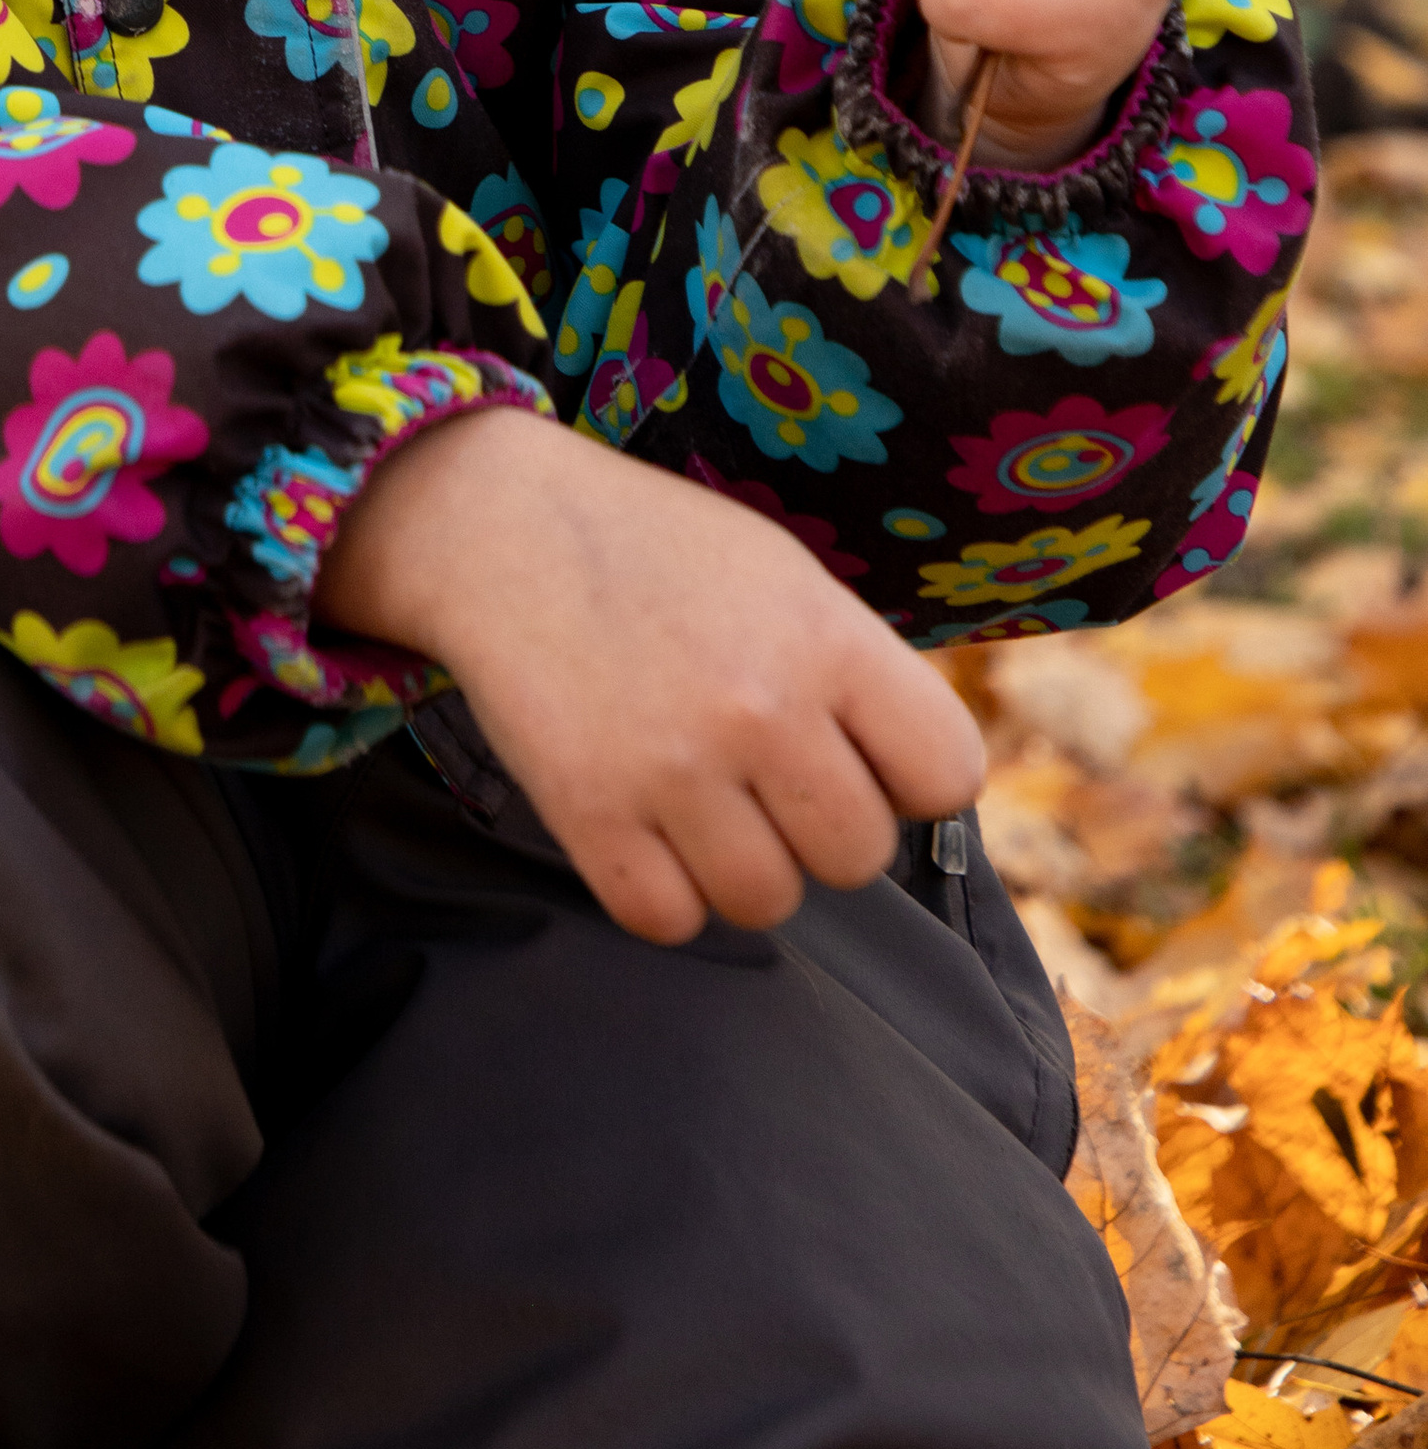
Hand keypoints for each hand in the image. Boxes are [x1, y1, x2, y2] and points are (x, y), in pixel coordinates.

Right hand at [314, 409, 984, 944]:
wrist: (502, 527)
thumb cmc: (659, 554)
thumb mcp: (783, 575)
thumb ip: (858, 672)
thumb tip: (917, 786)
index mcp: (825, 637)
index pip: (946, 773)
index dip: (907, 774)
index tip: (856, 750)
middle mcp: (760, 709)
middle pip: (858, 857)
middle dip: (816, 824)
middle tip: (761, 772)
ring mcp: (673, 768)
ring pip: (766, 902)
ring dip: (740, 864)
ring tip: (701, 797)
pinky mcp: (589, 813)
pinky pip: (668, 920)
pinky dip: (661, 889)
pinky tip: (644, 823)